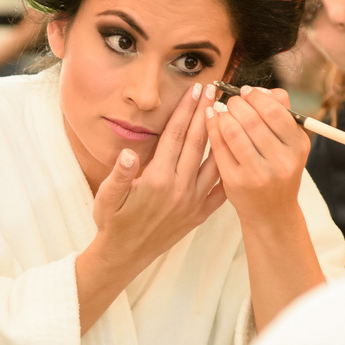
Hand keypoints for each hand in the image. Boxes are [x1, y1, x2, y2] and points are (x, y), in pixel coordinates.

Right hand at [90, 81, 225, 274]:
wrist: (124, 255)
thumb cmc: (112, 222)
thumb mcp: (107, 197)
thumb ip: (118, 174)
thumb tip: (127, 153)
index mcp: (157, 178)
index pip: (175, 135)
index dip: (186, 110)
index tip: (195, 89)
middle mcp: (178, 188)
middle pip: (197, 142)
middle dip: (206, 112)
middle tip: (215, 89)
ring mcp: (192, 202)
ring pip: (213, 163)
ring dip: (222, 136)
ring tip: (228, 114)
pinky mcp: (199, 215)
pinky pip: (220, 192)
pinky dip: (229, 172)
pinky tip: (238, 155)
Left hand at [205, 85, 309, 221]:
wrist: (271, 211)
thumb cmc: (278, 169)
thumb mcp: (290, 144)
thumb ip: (280, 112)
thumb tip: (259, 90)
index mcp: (298, 147)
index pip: (275, 110)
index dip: (256, 96)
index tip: (246, 92)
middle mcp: (281, 162)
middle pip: (251, 118)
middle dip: (236, 103)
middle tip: (232, 101)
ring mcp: (257, 174)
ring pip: (232, 130)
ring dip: (223, 114)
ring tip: (222, 112)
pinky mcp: (235, 182)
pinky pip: (218, 146)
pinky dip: (212, 127)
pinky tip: (211, 120)